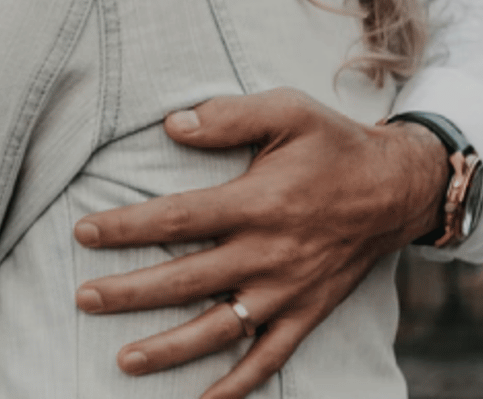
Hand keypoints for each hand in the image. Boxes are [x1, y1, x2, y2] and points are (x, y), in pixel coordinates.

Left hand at [72, 88, 447, 398]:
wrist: (399, 188)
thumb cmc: (334, 143)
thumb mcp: (287, 110)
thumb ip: (228, 116)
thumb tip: (171, 124)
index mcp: (259, 203)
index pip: (179, 218)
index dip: (128, 226)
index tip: (83, 232)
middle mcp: (270, 254)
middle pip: (187, 279)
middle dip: (131, 292)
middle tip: (84, 299)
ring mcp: (289, 291)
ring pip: (221, 329)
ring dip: (171, 349)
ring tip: (123, 362)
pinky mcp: (308, 313)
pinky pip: (270, 358)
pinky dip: (237, 384)